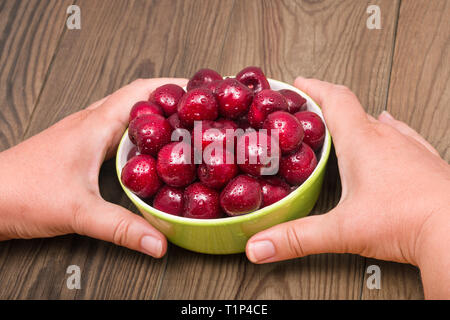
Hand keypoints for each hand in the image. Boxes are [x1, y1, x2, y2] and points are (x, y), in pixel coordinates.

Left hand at [0, 78, 186, 257]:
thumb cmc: (19, 193)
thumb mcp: (79, 211)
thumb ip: (122, 227)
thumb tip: (158, 241)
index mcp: (95, 126)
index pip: (141, 93)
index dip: (172, 88)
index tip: (198, 91)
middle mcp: (90, 123)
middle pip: (137, 98)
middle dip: (168, 98)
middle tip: (196, 108)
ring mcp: (83, 133)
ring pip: (126, 113)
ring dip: (152, 114)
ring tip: (178, 124)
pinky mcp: (78, 146)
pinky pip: (115, 129)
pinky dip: (136, 132)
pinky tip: (144, 149)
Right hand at [245, 78, 449, 297]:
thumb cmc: (408, 221)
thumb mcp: (342, 230)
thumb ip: (296, 237)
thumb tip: (260, 245)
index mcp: (362, 143)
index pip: (335, 100)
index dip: (314, 88)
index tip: (299, 83)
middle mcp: (388, 138)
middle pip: (354, 109)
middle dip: (330, 106)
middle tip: (314, 109)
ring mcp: (410, 149)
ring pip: (380, 122)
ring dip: (360, 120)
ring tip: (347, 121)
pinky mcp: (426, 164)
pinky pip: (404, 137)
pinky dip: (390, 134)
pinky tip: (394, 133)